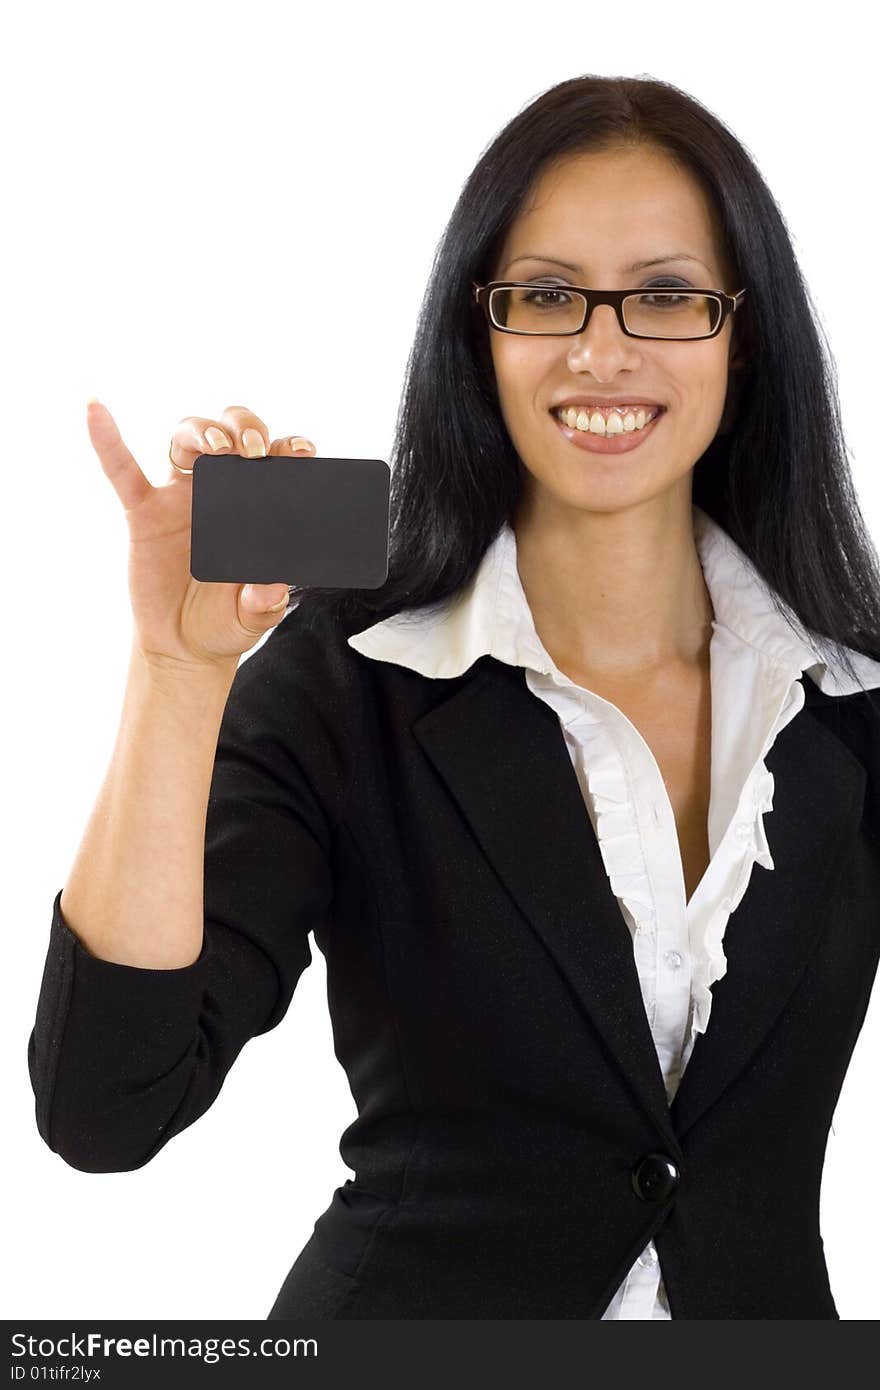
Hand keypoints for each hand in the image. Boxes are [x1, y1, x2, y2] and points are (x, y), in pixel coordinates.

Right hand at [87, 401, 316, 674]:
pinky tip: (95, 410)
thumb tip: (273, 586)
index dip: (287, 447)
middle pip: (230, 433)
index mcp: (255, 506)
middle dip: (244, 429)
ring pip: (186, 439)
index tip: (302, 451)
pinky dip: (107, 441)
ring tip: (217, 446)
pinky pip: (122, 470)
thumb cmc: (226, 621)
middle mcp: (220, 491)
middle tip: (254, 450)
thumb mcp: (253, 617)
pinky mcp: (145, 512)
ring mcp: (180, 498)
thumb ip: (264, 603)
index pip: (274, 462)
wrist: (185, 647)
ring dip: (201, 431)